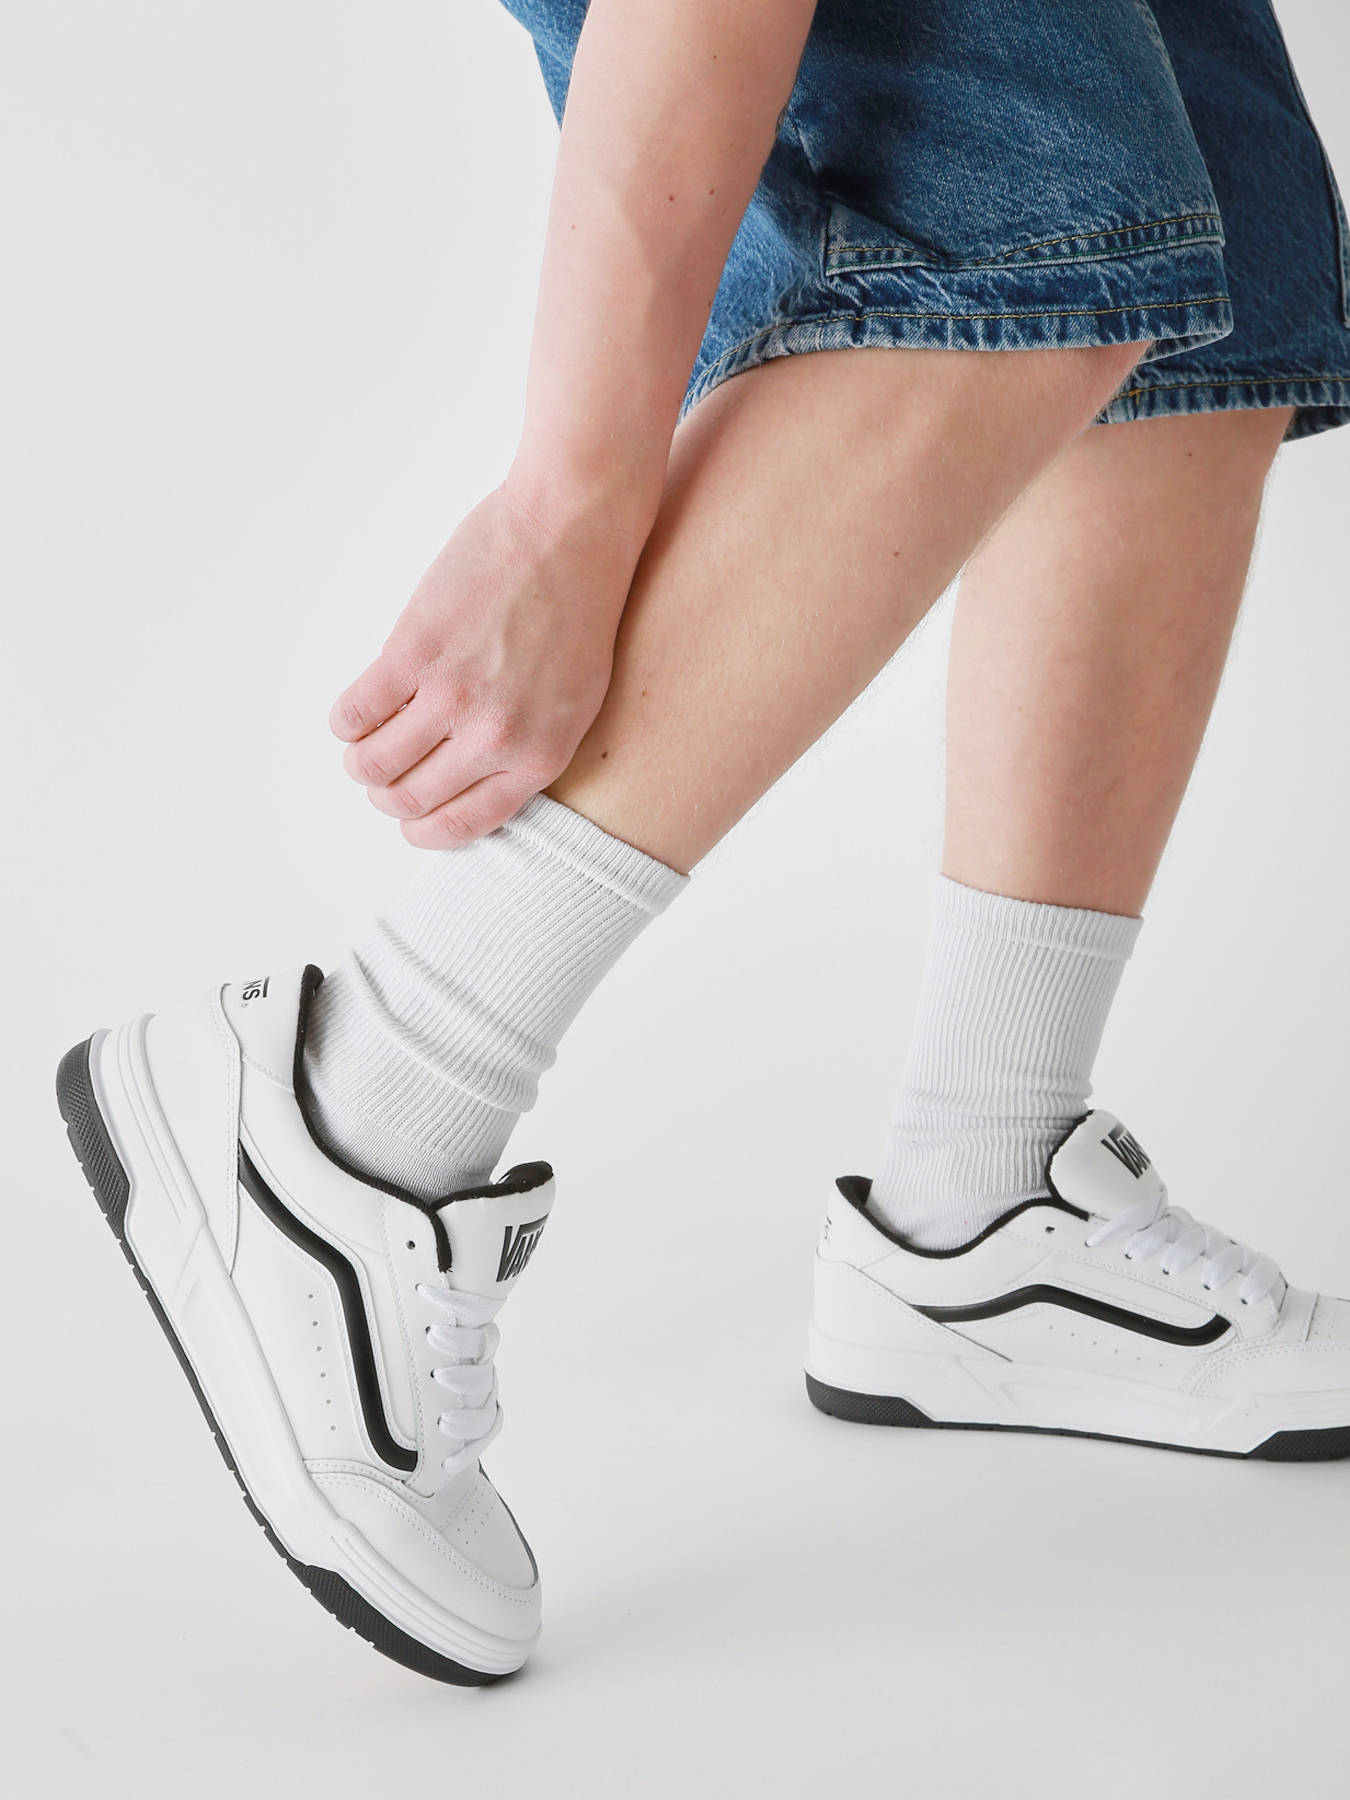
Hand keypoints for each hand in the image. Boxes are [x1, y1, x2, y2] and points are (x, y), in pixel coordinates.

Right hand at [331, 483, 637, 846]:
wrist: (571, 530)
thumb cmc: (581, 611)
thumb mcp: (578, 703)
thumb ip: (528, 749)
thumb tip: (471, 781)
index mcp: (538, 757)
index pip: (461, 825)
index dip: (423, 828)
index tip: (409, 818)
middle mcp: (494, 737)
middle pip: (408, 798)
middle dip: (386, 794)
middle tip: (382, 774)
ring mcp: (451, 695)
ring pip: (372, 762)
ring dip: (359, 760)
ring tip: (365, 742)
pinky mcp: (413, 652)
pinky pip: (355, 712)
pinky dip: (345, 720)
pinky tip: (357, 709)